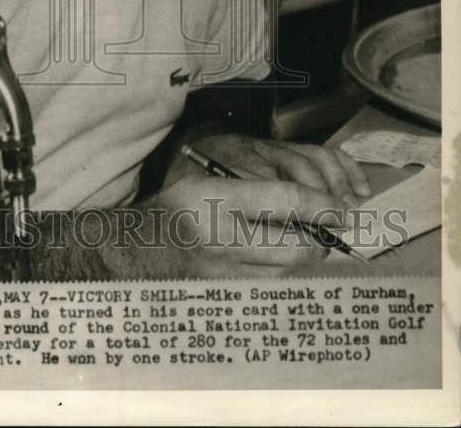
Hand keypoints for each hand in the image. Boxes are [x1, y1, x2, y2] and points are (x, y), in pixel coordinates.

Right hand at [126, 168, 350, 277]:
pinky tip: (284, 268)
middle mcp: (224, 237)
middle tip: (329, 233)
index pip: (287, 199)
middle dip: (322, 241)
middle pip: (297, 246)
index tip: (341, 210)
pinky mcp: (226, 296)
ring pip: (289, 272)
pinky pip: (271, 289)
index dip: (323, 205)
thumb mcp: (207, 183)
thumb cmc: (176, 209)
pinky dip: (285, 279)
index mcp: (219, 199)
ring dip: (305, 261)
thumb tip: (308, 202)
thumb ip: (255, 190)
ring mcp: (225, 273)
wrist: (137, 249)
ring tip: (308, 247)